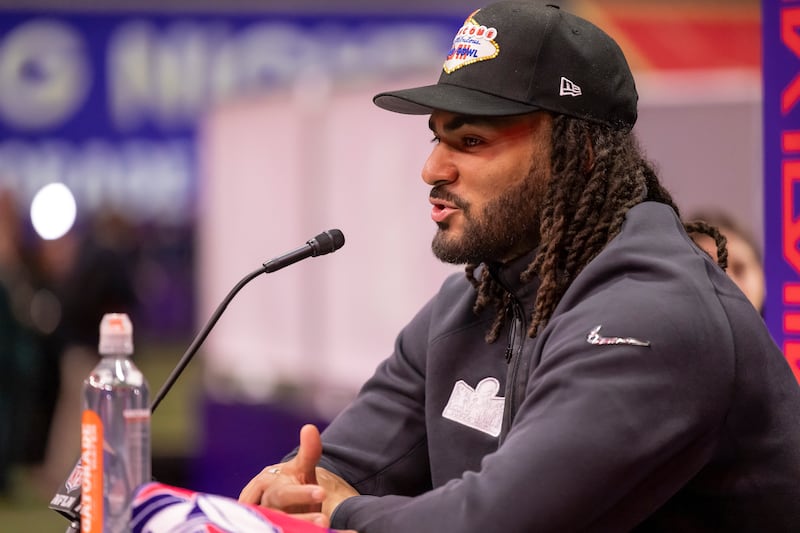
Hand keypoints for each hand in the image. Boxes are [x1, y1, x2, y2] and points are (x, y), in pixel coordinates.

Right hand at [238, 424, 358, 525]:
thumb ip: (308, 452)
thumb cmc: (290, 483)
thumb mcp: (301, 468)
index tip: (322, 493)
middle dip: (303, 519)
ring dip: (303, 528)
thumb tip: (310, 427)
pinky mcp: (270, 527)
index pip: (284, 493)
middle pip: (280, 515)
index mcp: (267, 487)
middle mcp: (264, 506)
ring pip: (282, 526)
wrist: (282, 502)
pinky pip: (286, 530)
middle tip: (324, 521)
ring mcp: (267, 519)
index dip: (302, 494)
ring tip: (325, 525)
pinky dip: (303, 532)